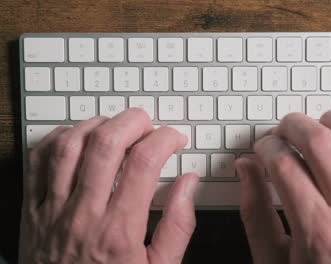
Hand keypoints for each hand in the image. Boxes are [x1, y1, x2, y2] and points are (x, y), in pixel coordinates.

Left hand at [19, 108, 198, 263]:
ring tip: (115, 126)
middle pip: (106, 144)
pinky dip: (59, 139)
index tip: (174, 139)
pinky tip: (78, 138)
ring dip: (97, 124)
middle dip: (133, 121)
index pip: (144, 162)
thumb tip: (188, 183)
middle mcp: (84, 214)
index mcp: (120, 230)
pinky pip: (38, 160)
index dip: (165, 139)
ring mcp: (53, 209)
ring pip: (70, 145)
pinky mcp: (32, 210)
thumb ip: (178, 225)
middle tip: (147, 124)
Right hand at [236, 111, 330, 263]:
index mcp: (316, 231)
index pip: (283, 163)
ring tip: (319, 127)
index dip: (266, 146)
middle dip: (293, 124)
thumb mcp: (275, 259)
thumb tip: (246, 167)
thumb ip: (255, 213)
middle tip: (284, 130)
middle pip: (319, 141)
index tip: (263, 147)